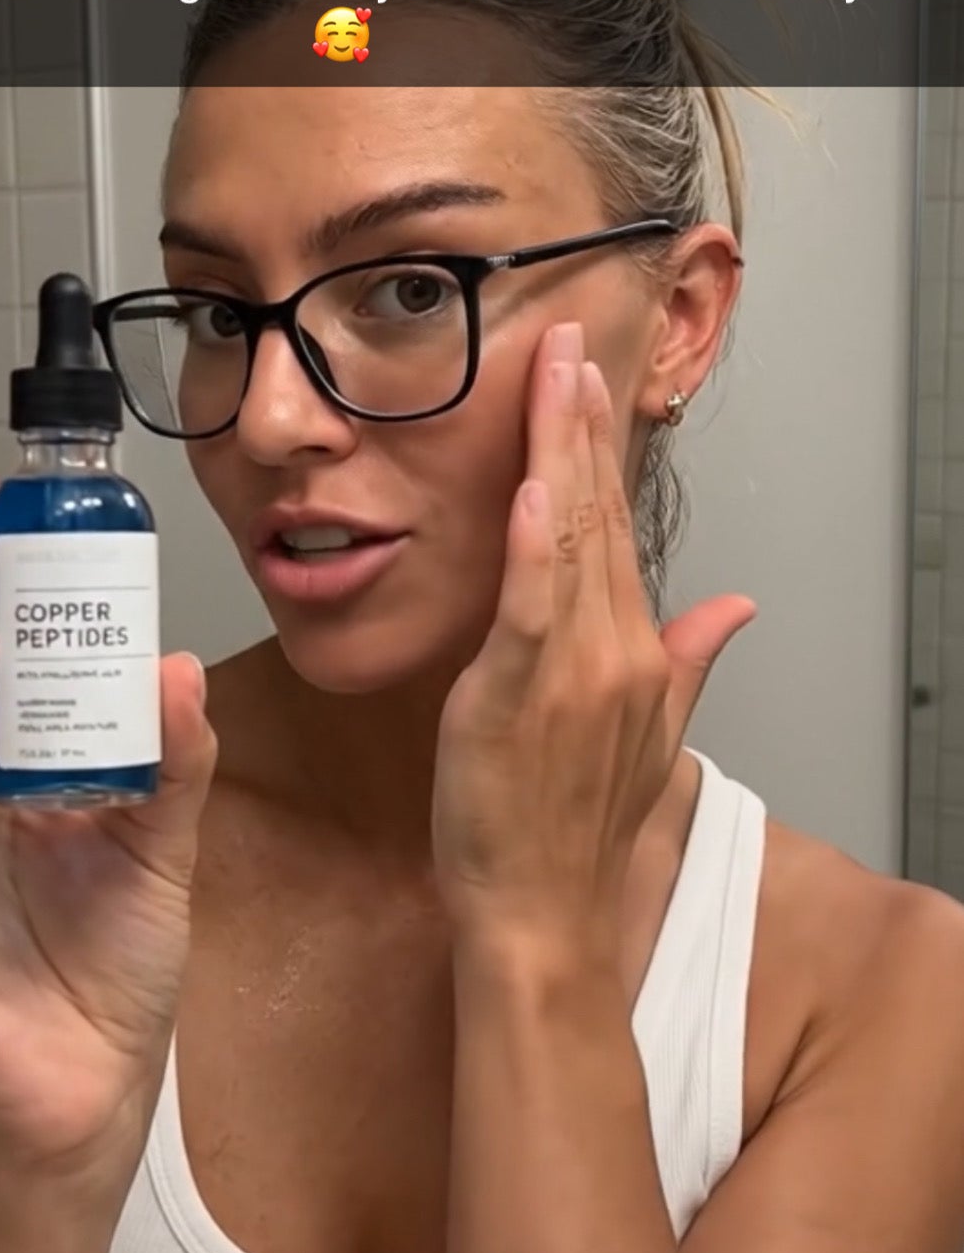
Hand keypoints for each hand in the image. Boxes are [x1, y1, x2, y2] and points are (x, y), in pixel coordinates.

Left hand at [431, 322, 755, 957]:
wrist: (546, 913)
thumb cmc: (577, 832)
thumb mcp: (650, 736)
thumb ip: (691, 659)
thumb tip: (737, 605)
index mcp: (637, 653)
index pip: (619, 527)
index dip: (602, 447)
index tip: (588, 378)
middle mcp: (614, 650)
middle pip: (599, 515)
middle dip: (582, 421)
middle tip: (567, 339)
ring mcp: (571, 669)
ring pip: (570, 540)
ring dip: (562, 452)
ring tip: (555, 376)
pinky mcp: (516, 694)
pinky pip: (530, 607)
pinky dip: (536, 547)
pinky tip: (537, 487)